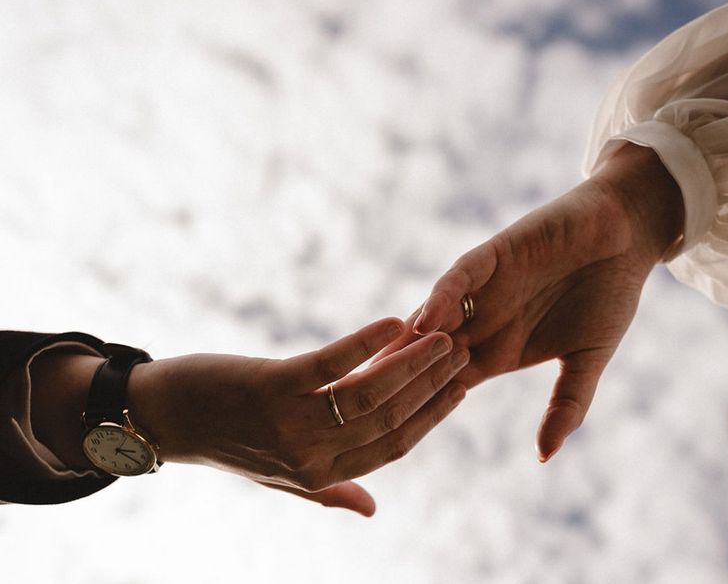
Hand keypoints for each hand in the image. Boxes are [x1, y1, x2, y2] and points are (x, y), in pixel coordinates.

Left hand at [128, 318, 468, 515]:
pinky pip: (330, 365)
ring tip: (437, 336)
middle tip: (459, 350)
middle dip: (430, 384)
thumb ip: (330, 489)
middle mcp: (310, 457)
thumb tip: (372, 510)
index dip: (431, 416)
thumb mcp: (282, 474)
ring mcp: (290, 422)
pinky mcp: (270, 386)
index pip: (394, 447)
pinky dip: (365, 343)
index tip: (460, 385)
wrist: (162, 419)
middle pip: (389, 419)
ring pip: (369, 395)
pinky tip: (392, 323)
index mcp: (320, 476)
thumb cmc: (228, 441)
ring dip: (409, 364)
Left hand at [389, 144, 683, 461]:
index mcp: (498, 352)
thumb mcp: (588, 358)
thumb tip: (545, 457)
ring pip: (435, 317)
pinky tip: (429, 319)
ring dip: (412, 341)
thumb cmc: (608, 297)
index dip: (425, 408)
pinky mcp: (490, 256)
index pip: (449, 385)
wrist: (623, 237)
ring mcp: (483, 290)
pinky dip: (443, 296)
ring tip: (385, 367)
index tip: (393, 437)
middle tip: (366, 406)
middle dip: (401, 378)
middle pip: (428, 355)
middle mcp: (482, 323)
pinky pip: (459, 278)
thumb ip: (567, 404)